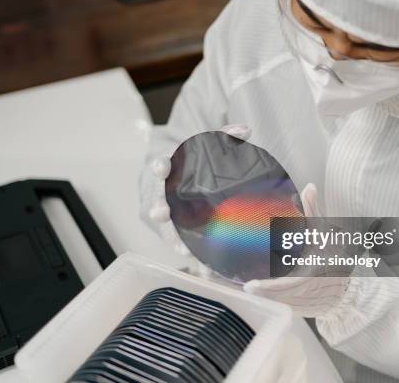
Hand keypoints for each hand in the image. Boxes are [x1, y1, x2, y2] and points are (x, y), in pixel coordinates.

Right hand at [148, 124, 251, 275]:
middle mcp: (159, 193)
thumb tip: (245, 130)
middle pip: (154, 200)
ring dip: (173, 240)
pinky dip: (190, 256)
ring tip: (185, 252)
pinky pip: (177, 245)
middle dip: (157, 208)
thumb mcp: (204, 146)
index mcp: (167, 169)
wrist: (172, 178)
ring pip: (164, 229)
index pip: (159, 164)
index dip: (160, 165)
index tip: (161, 167)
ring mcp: (161, 214)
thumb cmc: (190, 163)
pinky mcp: (168, 232)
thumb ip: (223, 137)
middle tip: (161, 213)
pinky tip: (204, 269)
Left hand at [243, 183, 350, 316]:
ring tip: (234, 292)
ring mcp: (299, 303)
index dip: (268, 289)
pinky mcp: (296, 308)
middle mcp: (304, 293)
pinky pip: (277, 306)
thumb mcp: (324, 233)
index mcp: (310, 275)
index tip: (250, 286)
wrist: (346, 287)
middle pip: (275, 298)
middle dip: (256, 295)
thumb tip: (309, 187)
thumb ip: (314, 211)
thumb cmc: (334, 258)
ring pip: (274, 305)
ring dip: (256, 301)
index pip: (286, 286)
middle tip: (236, 288)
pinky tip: (247, 297)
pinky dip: (263, 303)